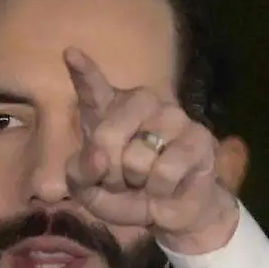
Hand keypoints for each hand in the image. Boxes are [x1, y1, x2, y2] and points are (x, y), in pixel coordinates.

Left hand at [64, 47, 239, 255]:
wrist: (170, 213)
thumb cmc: (127, 194)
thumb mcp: (91, 192)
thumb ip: (80, 174)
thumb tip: (99, 157)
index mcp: (109, 109)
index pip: (93, 87)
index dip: (83, 72)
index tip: (70, 54)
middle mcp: (141, 103)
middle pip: (106, 135)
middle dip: (109, 172)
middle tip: (122, 179)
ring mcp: (172, 116)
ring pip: (137, 157)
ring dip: (138, 182)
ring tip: (146, 181)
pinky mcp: (198, 136)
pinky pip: (166, 170)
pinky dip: (160, 189)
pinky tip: (166, 186)